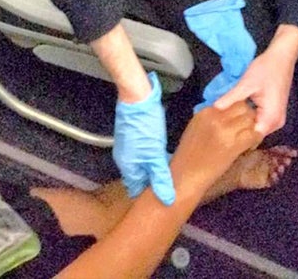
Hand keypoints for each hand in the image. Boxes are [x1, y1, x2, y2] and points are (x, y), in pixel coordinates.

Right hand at [113, 72, 175, 204]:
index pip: (137, 190)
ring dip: (154, 170)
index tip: (166, 199)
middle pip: (139, 179)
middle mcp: (125, 160)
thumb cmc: (145, 126)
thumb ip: (160, 177)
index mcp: (129, 167)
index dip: (150, 196)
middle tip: (172, 187)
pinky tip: (164, 156)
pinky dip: (153, 158)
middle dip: (154, 184)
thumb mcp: (155, 155)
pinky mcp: (133, 137)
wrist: (136, 97)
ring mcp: (128, 147)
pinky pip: (143, 155)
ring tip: (171, 173)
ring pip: (142, 166)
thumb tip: (168, 200)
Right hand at [169, 101, 260, 194]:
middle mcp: (216, 117)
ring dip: (252, 128)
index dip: (237, 111)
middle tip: (246, 128)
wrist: (186, 175)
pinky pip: (253, 135)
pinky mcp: (234, 145)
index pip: (231, 101)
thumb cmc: (188, 155)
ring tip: (248, 138)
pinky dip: (255, 139)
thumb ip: (211, 118)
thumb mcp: (196, 128)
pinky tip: (249, 146)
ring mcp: (226, 131)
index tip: (238, 120)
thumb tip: (227, 115)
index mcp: (206, 112)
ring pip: (250, 120)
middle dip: (248, 116)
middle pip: (243, 107)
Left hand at [212, 27, 297, 134]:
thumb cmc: (265, 69)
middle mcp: (276, 123)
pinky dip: (248, 119)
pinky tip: (235, 114)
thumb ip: (231, 98)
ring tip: (225, 120)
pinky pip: (260, 121)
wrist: (281, 57)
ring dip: (243, 125)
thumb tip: (214, 109)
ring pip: (256, 128)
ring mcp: (276, 118)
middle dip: (238, 131)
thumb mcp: (246, 84)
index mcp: (271, 118)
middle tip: (219, 125)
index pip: (251, 138)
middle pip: (254, 135)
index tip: (220, 132)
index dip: (236, 137)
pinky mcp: (274, 112)